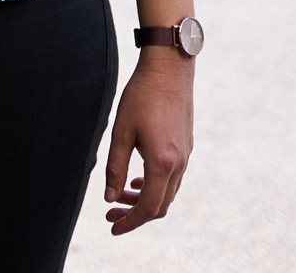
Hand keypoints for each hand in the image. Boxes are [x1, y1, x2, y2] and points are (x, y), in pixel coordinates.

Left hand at [103, 49, 193, 233]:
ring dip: (145, 199)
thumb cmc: (141, 97)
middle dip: (135, 214)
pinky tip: (138, 179)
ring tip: (121, 196)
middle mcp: (179, 163)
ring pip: (168, 192)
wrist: (170, 69)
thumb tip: (110, 198)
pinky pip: (173, 178)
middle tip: (110, 213)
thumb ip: (114, 168)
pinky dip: (155, 185)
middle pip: (160, 205)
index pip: (148, 208)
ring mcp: (186, 155)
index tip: (113, 227)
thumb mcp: (120, 133)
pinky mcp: (186, 146)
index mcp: (162, 162)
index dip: (130, 222)